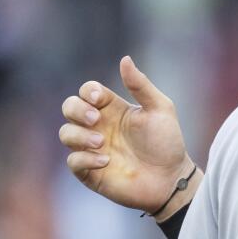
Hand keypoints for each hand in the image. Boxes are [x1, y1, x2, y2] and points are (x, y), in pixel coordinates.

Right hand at [59, 56, 193, 214]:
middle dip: (76, 110)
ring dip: (79, 136)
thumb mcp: (160, 109)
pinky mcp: (90, 171)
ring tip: (101, 143)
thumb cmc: (167, 143)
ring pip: (66, 134)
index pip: (87, 91)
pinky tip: (106, 161)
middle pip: (69, 108)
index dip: (88, 92)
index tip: (100, 99)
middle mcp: (98, 126)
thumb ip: (141, 86)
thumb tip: (124, 59)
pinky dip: (84, 159)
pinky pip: (73, 161)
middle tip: (96, 120)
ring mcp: (92, 148)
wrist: (171, 179)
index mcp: (112, 109)